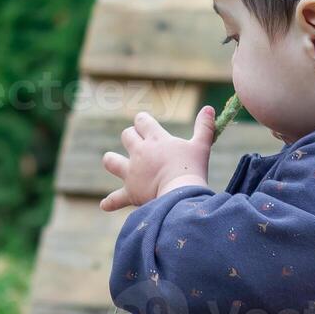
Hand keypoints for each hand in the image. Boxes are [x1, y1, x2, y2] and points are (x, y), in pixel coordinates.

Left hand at [100, 106, 214, 211]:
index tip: (146, 124)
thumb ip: (205, 127)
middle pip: (126, 135)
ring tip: (115, 162)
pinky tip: (105, 204)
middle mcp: (140, 152)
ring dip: (112, 161)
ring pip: (111, 161)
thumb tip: (209, 109)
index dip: (143, 121)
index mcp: (156, 139)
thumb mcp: (202, 146)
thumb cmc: (192, 169)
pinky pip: (115, 198)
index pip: (142, 121)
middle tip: (140, 144)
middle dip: (131, 137)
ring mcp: (132, 172)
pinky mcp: (130, 191)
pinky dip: (110, 202)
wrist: (180, 195)